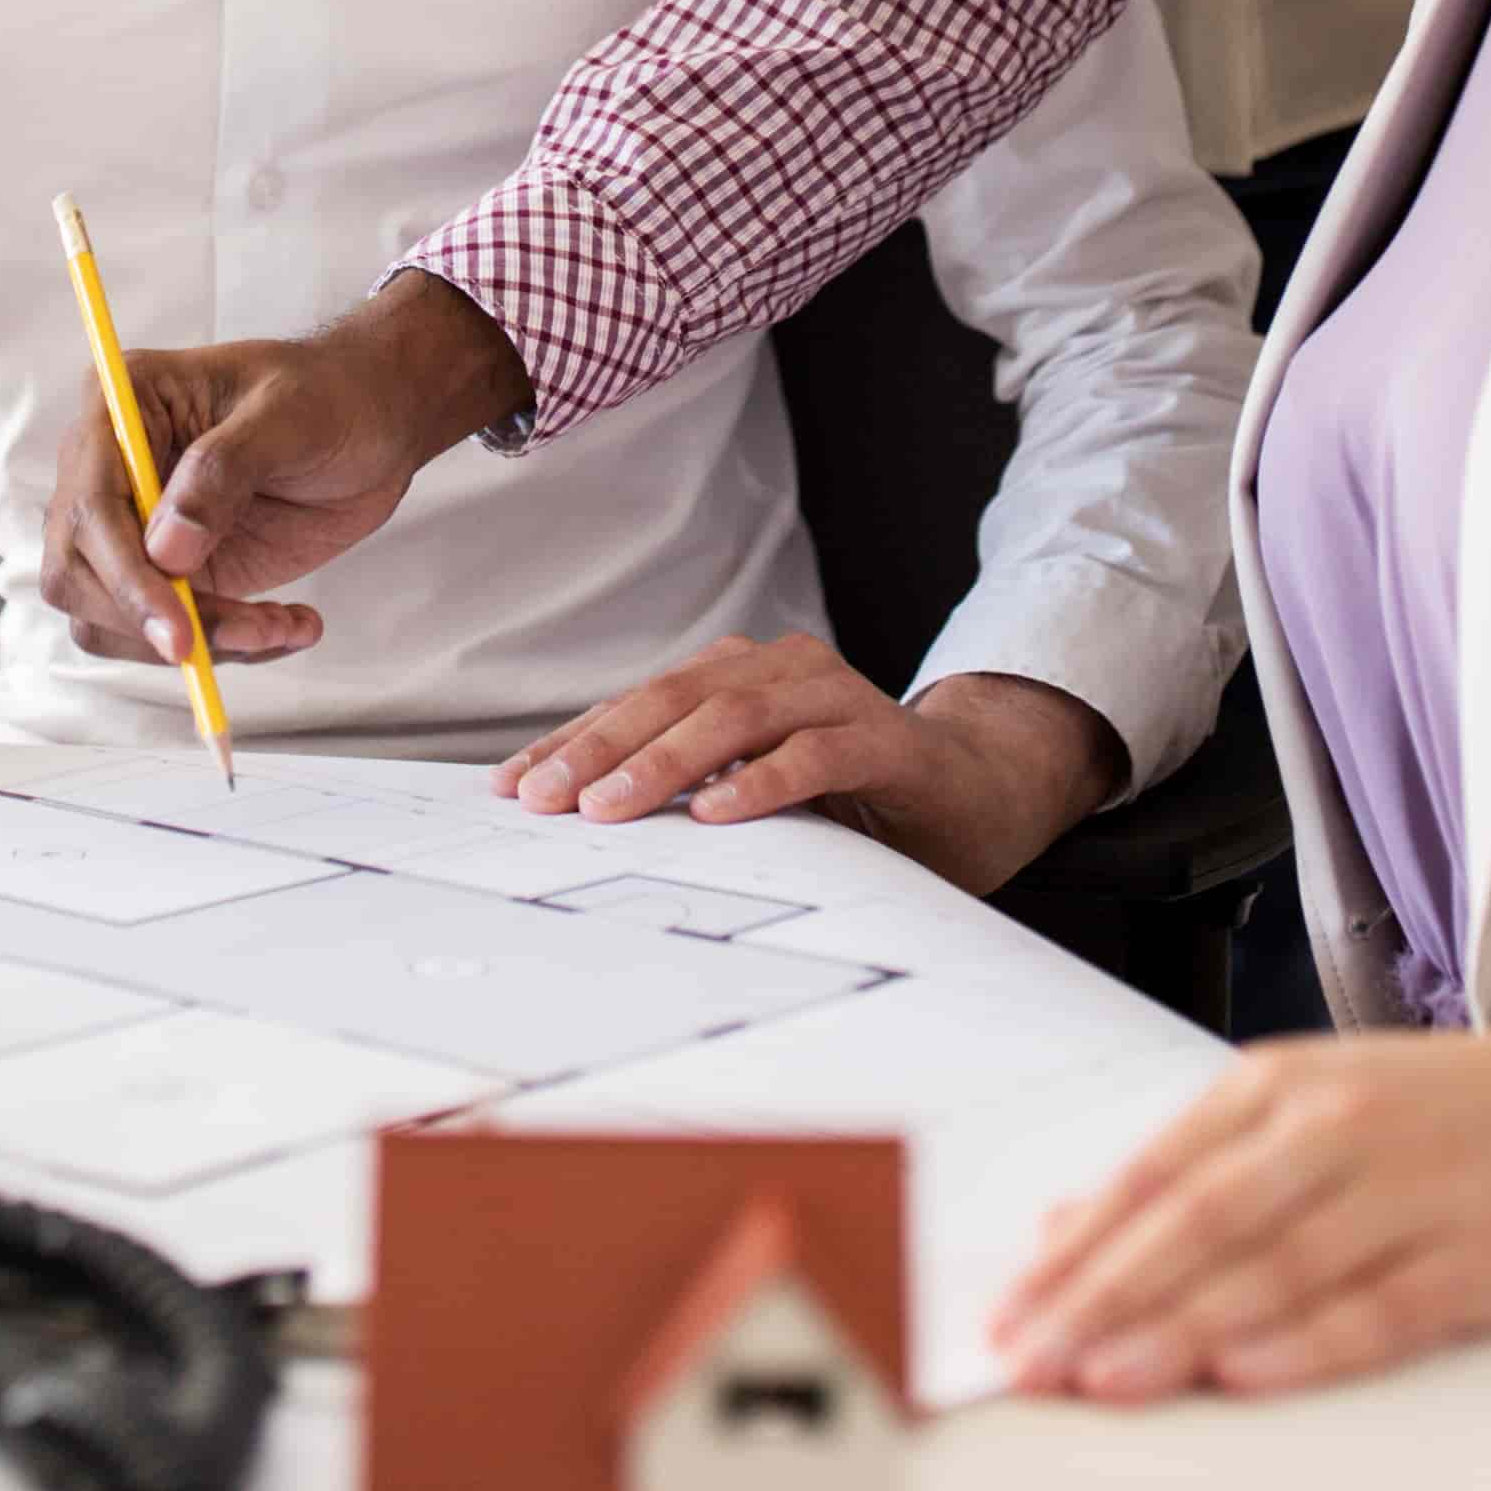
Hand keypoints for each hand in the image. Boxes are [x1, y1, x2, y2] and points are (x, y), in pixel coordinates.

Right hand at [37, 273, 529, 671]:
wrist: (373, 422)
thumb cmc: (331, 394)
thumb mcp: (289, 416)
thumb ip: (223, 471)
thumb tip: (165, 550)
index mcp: (121, 404)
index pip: (88, 506)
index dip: (125, 577)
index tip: (179, 631)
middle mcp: (110, 469)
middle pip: (76, 574)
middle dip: (153, 621)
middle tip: (245, 636)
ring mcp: (136, 527)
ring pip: (110, 619)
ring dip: (195, 642)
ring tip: (282, 625)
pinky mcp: (172, 572)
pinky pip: (164, 635)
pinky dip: (225, 649)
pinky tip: (289, 624)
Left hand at [499, 643, 1121, 898]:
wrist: (978, 792)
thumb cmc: (855, 798)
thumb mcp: (756, 792)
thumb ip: (691, 791)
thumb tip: (582, 818)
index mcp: (742, 678)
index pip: (639, 703)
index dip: (572, 740)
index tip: (512, 788)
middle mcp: (783, 672)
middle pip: (675, 699)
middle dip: (600, 747)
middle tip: (545, 797)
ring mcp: (838, 699)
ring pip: (736, 718)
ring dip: (666, 762)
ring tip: (612, 805)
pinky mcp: (888, 742)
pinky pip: (817, 754)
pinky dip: (764, 782)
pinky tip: (720, 813)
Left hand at [991, 1027, 1490, 1403]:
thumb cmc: (1461, 1115)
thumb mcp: (1318, 1104)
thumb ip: (1197, 1163)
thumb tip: (1072, 1220)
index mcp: (1282, 1084)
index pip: (1152, 1174)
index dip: (1074, 1251)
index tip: (1010, 1312)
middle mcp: (1337, 1126)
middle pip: (1197, 1222)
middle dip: (1102, 1300)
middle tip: (1034, 1360)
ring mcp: (1409, 1189)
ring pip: (1273, 1267)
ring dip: (1180, 1331)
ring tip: (1108, 1380)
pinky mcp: (1477, 1256)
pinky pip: (1378, 1309)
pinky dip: (1306, 1346)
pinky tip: (1247, 1376)